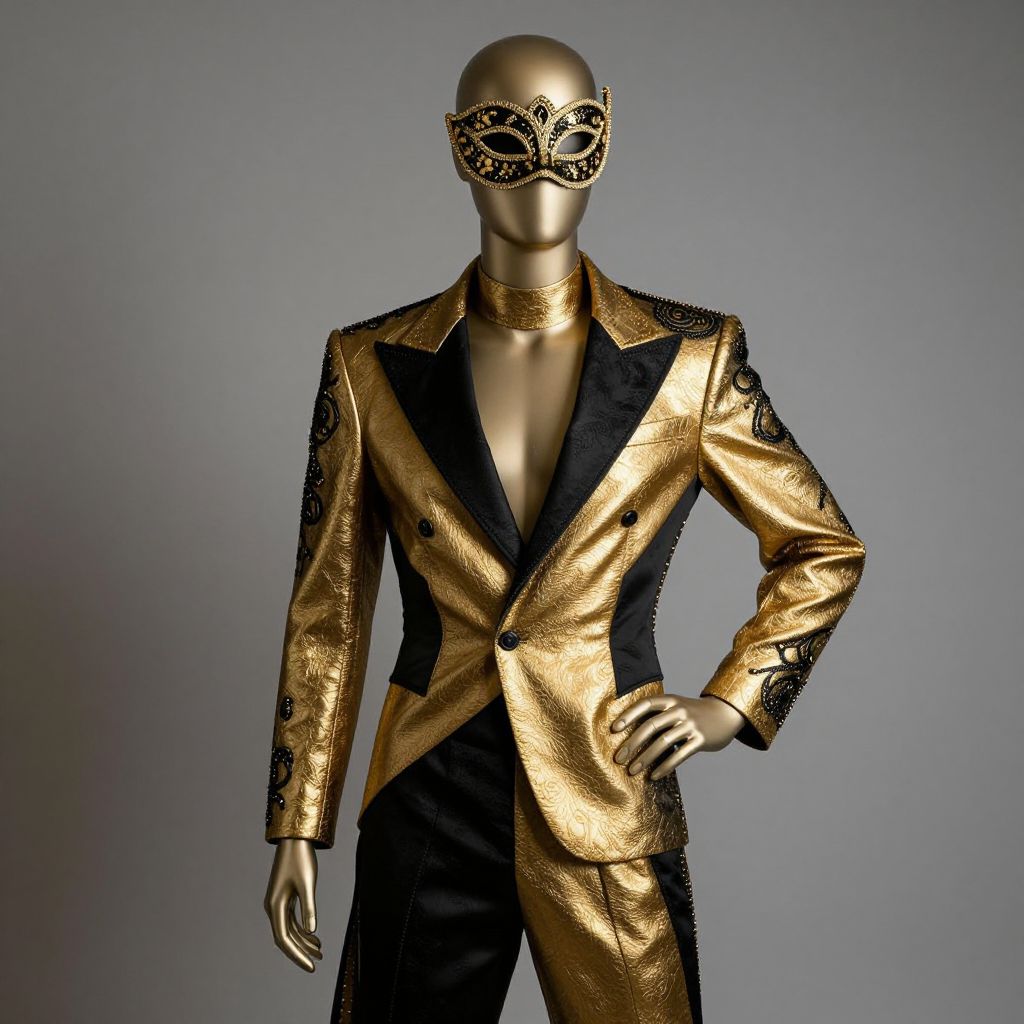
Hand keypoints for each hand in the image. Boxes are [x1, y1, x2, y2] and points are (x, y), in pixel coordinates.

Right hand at [264, 838, 323, 971]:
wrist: (295, 838)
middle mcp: (273, 907)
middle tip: (318, 962)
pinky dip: (302, 929)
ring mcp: (278, 902)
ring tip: (320, 951)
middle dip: (301, 951)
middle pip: (286, 937)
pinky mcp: (285, 897)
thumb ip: (309, 908)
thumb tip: (312, 931)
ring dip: (303, 941)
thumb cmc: (301, 858)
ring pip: (289, 929)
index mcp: (275, 905)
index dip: (296, 955)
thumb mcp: (308, 883)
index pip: (284, 939)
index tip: (311, 966)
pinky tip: (314, 936)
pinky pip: (292, 920)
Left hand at [610, 693, 745, 779]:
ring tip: (632, 771)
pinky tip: (654, 776)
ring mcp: (691, 724)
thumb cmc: (693, 713)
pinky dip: (665, 766)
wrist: (725, 714)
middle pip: (651, 726)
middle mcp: (679, 710)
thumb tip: (629, 732)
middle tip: (618, 758)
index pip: (645, 704)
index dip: (628, 715)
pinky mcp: (701, 739)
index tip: (614, 729)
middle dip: (632, 743)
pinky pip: (680, 755)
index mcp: (670, 700)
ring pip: (663, 742)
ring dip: (645, 758)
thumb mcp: (676, 706)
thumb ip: (658, 714)